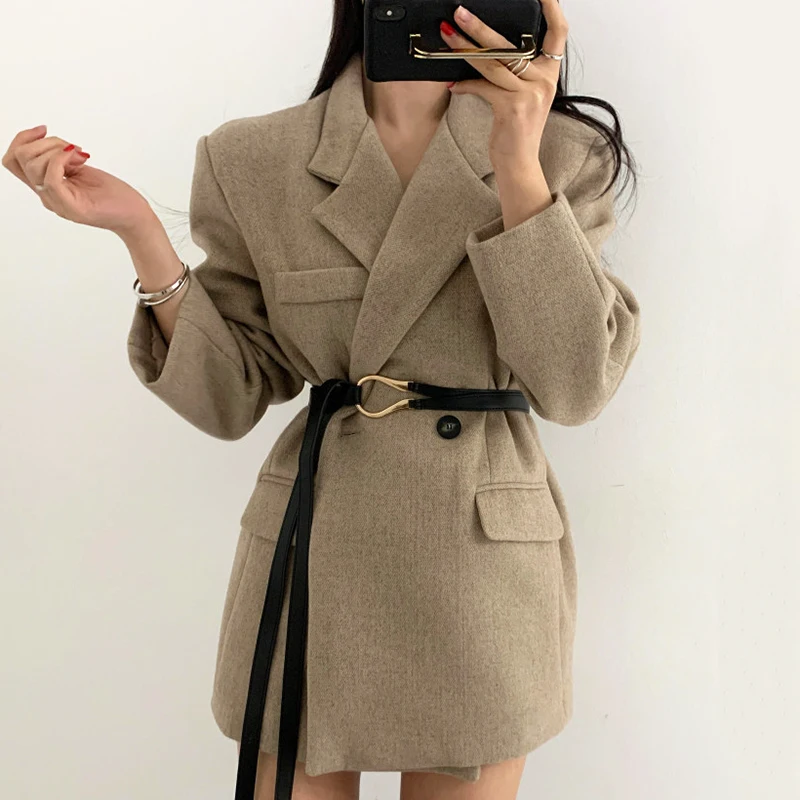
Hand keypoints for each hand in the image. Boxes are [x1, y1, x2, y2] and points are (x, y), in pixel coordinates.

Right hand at [3, 124, 156, 237]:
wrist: (134, 217)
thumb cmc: (113, 196)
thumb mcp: (81, 170)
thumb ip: (61, 160)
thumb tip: (50, 143)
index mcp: (46, 186)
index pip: (12, 160)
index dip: (22, 138)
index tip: (43, 130)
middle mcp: (48, 196)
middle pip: (20, 158)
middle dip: (44, 142)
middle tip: (72, 148)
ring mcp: (58, 203)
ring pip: (33, 165)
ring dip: (56, 149)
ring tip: (80, 155)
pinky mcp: (72, 207)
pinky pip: (51, 178)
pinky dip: (61, 159)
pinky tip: (78, 158)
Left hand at [439, 1, 568, 168]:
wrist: (520, 163)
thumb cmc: (518, 130)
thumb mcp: (525, 96)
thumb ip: (518, 72)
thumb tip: (489, 48)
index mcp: (549, 73)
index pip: (558, 32)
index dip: (552, 8)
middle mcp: (543, 80)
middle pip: (511, 44)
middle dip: (481, 27)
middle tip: (461, 13)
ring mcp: (529, 93)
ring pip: (493, 62)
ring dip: (465, 48)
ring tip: (448, 35)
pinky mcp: (512, 107)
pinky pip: (483, 87)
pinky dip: (466, 85)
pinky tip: (454, 84)